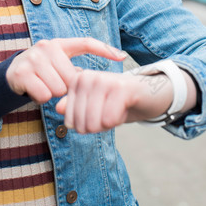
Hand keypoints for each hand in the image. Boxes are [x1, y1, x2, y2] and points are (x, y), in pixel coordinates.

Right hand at [5, 37, 125, 103]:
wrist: (12, 72)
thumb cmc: (42, 70)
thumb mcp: (58, 64)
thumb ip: (75, 70)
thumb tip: (100, 81)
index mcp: (59, 43)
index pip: (86, 43)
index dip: (105, 49)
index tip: (122, 56)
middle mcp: (46, 46)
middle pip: (71, 78)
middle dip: (65, 87)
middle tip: (54, 83)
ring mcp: (33, 58)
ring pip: (58, 88)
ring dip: (53, 93)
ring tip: (44, 85)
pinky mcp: (22, 72)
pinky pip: (44, 95)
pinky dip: (41, 98)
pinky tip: (35, 90)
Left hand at [56, 70, 175, 133]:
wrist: (147, 93)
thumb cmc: (116, 101)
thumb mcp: (93, 106)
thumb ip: (74, 107)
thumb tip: (58, 108)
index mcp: (77, 80)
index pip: (69, 119)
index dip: (84, 127)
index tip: (96, 116)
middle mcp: (87, 77)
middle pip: (81, 123)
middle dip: (96, 128)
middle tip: (108, 116)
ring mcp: (103, 80)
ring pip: (93, 122)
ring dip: (106, 126)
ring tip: (114, 112)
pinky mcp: (120, 88)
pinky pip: (109, 119)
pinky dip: (116, 122)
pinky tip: (122, 110)